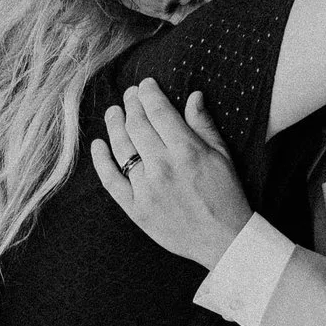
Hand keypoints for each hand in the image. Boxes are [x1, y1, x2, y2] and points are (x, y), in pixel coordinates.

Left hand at [90, 79, 251, 268]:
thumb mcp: (222, 155)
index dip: (148, 93)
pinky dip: (101, 160)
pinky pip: (111, 180)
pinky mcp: (136, 209)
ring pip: (121, 148)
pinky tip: (98, 145)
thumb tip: (193, 96)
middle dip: (131, 104)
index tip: (146, 85)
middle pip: (136, 125)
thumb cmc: (226, 195)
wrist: (224, 240)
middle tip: (129, 95)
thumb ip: (203, 125)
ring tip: (113, 113)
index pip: (158, 111)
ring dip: (114, 125)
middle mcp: (163, 167)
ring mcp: (146, 189)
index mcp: (187, 151)